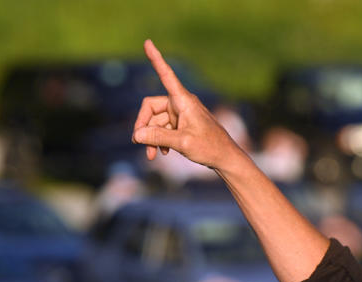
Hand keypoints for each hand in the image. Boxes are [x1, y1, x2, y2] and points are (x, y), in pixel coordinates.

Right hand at [132, 40, 241, 168]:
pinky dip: (160, 139)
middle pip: (151, 107)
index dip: (156, 59)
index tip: (148, 42)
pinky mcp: (182, 124)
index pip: (166, 75)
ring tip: (151, 155)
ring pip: (156, 121)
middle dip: (144, 126)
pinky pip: (164, 128)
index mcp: (183, 100)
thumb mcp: (182, 143)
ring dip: (151, 137)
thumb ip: (158, 137)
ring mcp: (181, 114)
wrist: (226, 158)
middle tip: (139, 143)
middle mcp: (181, 103)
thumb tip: (136, 135)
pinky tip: (163, 152)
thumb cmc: (209, 147)